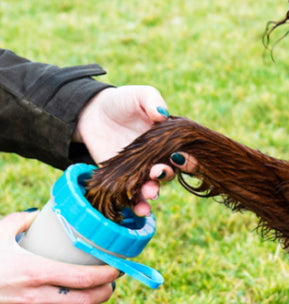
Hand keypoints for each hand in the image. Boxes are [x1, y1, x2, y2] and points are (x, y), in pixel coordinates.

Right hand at [0, 212, 118, 303]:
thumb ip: (21, 221)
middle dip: (105, 293)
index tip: (117, 268)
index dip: (107, 274)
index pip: (83, 277)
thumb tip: (42, 215)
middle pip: (85, 300)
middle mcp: (33, 296)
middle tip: (110, 284)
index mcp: (33, 271)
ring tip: (96, 299)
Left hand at [73, 86, 174, 215]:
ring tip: (150, 194)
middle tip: (157, 172)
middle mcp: (157, 158)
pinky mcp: (122, 180)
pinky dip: (137, 205)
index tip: (178, 158)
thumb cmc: (120, 101)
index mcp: (167, 140)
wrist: (91, 112)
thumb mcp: (138, 94)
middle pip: (168, 172)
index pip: (181, 152)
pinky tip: (140, 209)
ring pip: (152, 186)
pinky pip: (132, 196)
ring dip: (153, 193)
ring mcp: (140, 170)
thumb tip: (162, 114)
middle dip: (165, 175)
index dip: (184, 158)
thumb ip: (151, 100)